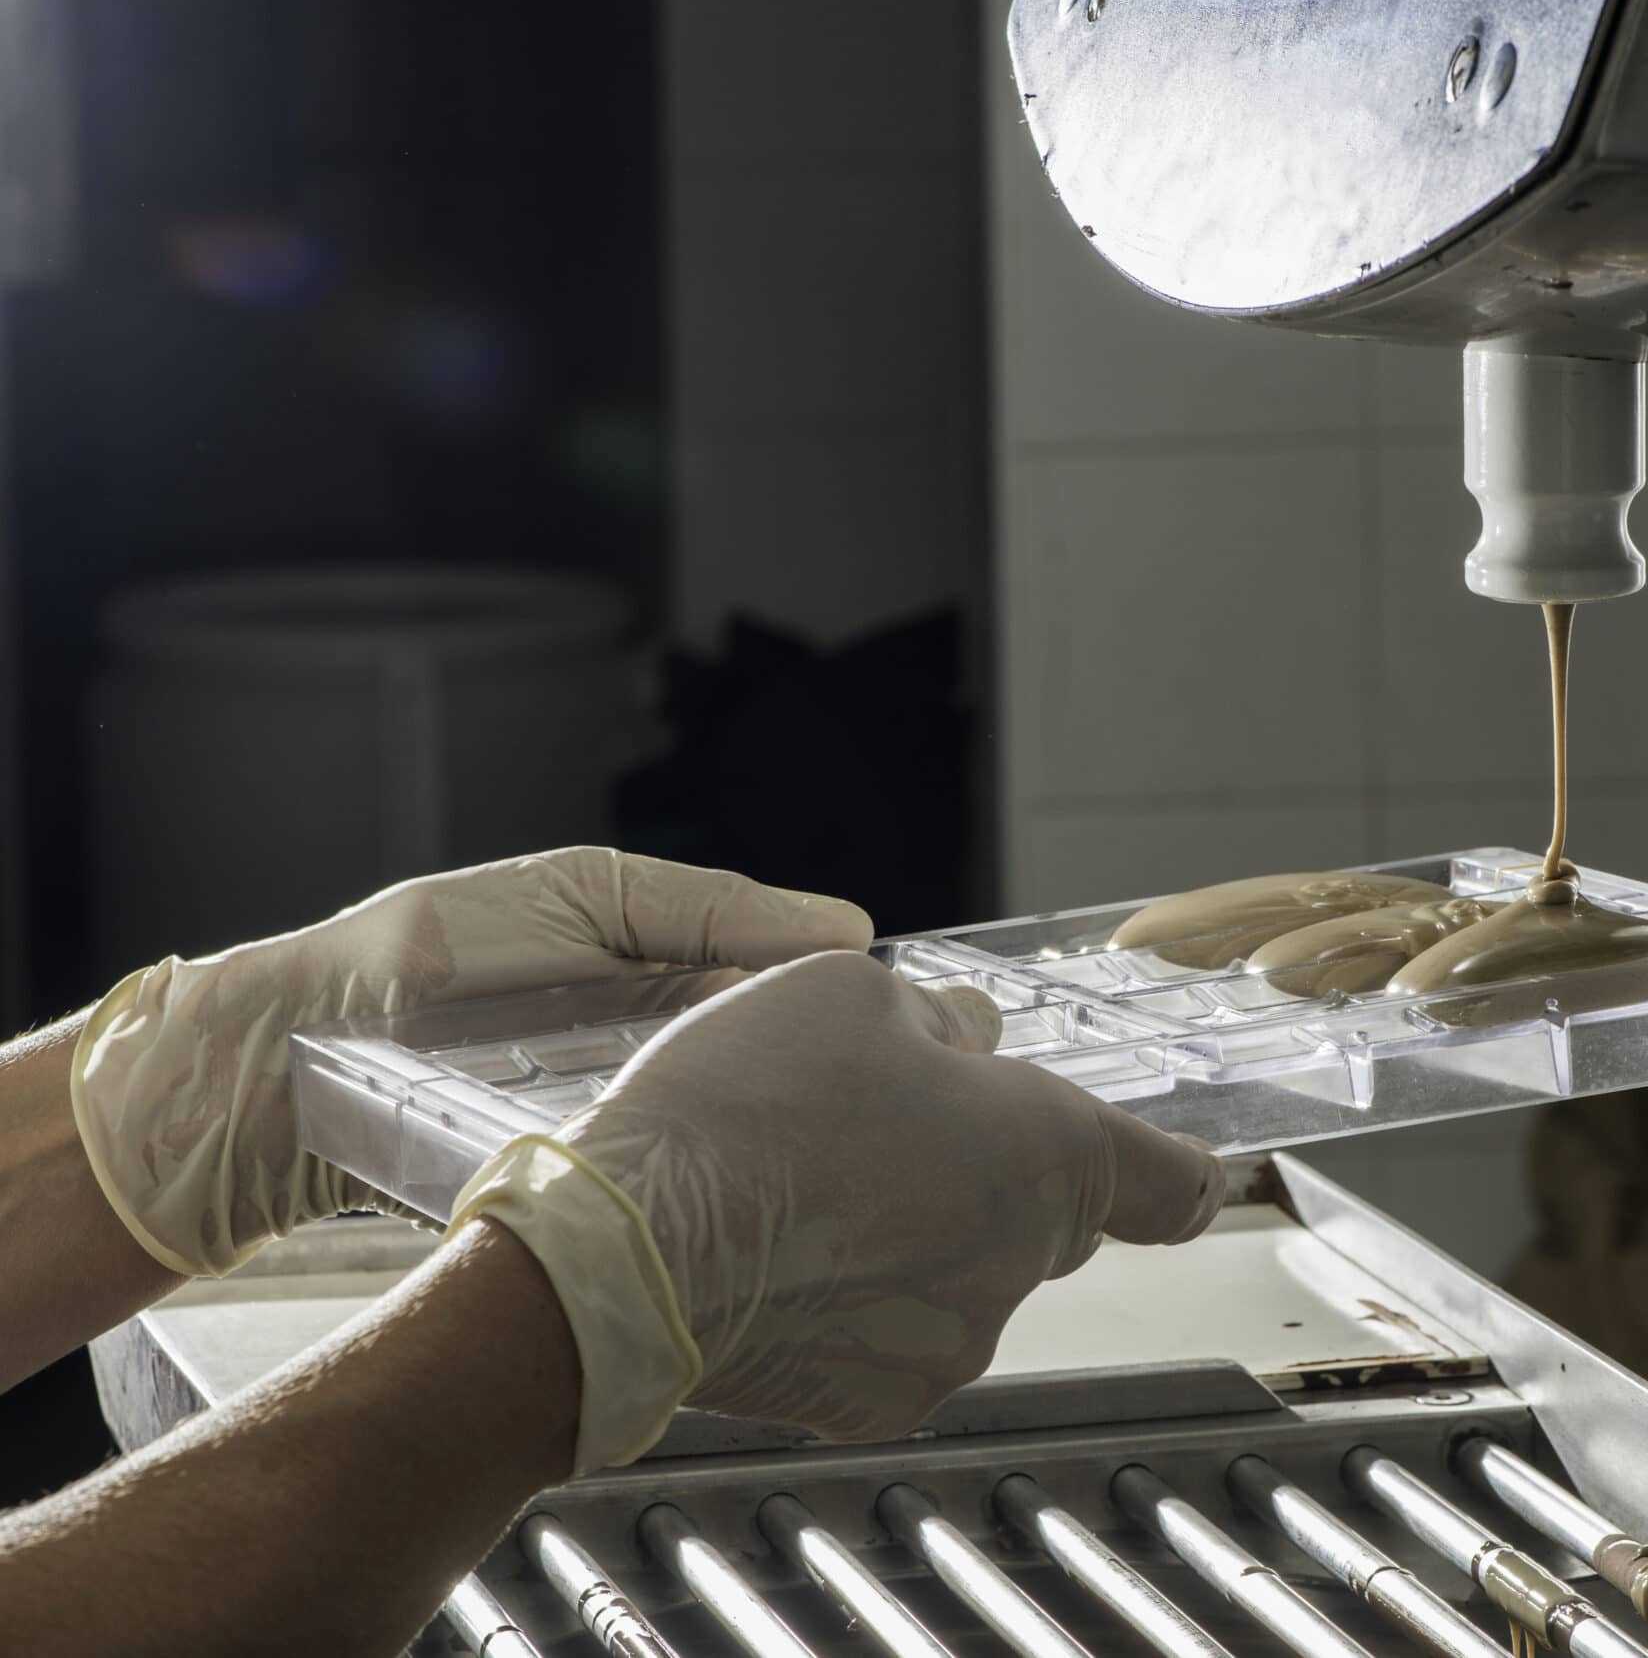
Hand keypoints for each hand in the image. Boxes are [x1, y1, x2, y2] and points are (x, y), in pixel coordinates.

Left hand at [69, 847, 871, 1276]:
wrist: (292, 1063)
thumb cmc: (427, 955)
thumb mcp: (583, 894)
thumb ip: (710, 908)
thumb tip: (851, 929)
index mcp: (674, 981)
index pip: (795, 996)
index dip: (852, 1008)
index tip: (913, 1020)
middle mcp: (660, 1060)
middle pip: (777, 1073)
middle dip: (824, 1082)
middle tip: (879, 1090)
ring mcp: (627, 1129)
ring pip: (732, 1137)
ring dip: (768, 1140)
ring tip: (823, 1146)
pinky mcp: (590, 1195)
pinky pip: (669, 1194)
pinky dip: (703, 1192)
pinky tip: (737, 1189)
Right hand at [446, 950, 1227, 1470]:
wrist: (625, 1257)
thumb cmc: (743, 1111)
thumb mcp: (848, 993)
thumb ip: (939, 1021)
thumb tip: (965, 1042)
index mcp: (1048, 1153)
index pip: (1173, 1185)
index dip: (1184, 1174)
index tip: (1197, 1180)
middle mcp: (1018, 1263)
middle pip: (1042, 1217)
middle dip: (986, 1173)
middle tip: (886, 1123)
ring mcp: (949, 1344)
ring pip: (957, 1278)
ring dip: (910, 1237)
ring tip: (806, 1187)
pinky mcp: (873, 1400)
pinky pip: (888, 1337)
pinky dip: (851, 1303)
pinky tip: (782, 1255)